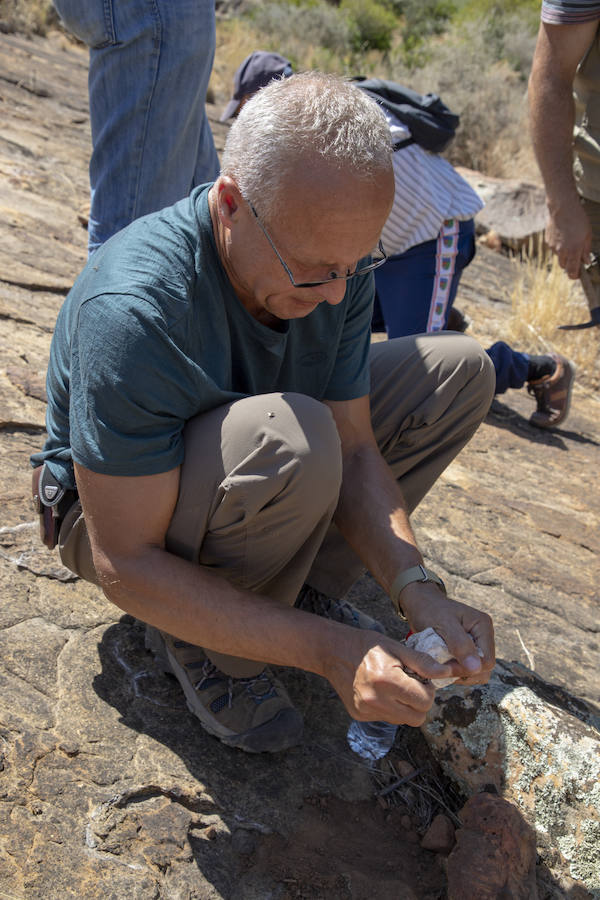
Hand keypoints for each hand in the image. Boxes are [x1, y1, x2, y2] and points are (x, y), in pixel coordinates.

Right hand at [326, 628, 458, 725]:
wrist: (333, 651)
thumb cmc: (367, 646)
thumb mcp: (397, 647)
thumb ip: (423, 663)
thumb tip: (447, 673)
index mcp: (387, 681)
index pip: (425, 701)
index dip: (428, 689)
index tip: (420, 678)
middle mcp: (375, 701)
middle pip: (417, 717)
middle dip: (419, 702)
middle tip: (411, 684)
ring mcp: (366, 711)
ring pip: (403, 720)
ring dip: (405, 707)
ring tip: (394, 686)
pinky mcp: (359, 716)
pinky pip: (386, 719)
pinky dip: (389, 708)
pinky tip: (380, 691)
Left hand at [400, 582, 494, 686]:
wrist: (419, 603)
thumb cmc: (430, 608)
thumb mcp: (444, 624)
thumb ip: (460, 644)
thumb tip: (476, 668)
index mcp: (483, 626)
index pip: (487, 660)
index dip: (468, 669)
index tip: (446, 668)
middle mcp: (483, 636)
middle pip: (483, 669)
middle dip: (463, 672)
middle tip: (441, 666)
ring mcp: (475, 644)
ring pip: (474, 672)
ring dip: (457, 673)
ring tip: (440, 664)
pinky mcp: (466, 651)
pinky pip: (465, 670)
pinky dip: (453, 671)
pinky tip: (440, 664)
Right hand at [546, 199, 591, 278]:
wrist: (562, 208)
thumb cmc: (578, 219)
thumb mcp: (587, 235)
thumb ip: (586, 250)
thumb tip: (586, 261)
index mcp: (574, 250)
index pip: (572, 271)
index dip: (574, 275)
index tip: (577, 275)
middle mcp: (562, 251)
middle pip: (564, 266)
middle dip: (569, 264)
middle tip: (575, 256)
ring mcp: (553, 247)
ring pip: (558, 256)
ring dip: (564, 254)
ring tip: (569, 240)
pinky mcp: (548, 241)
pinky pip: (553, 248)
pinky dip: (558, 245)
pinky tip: (563, 235)